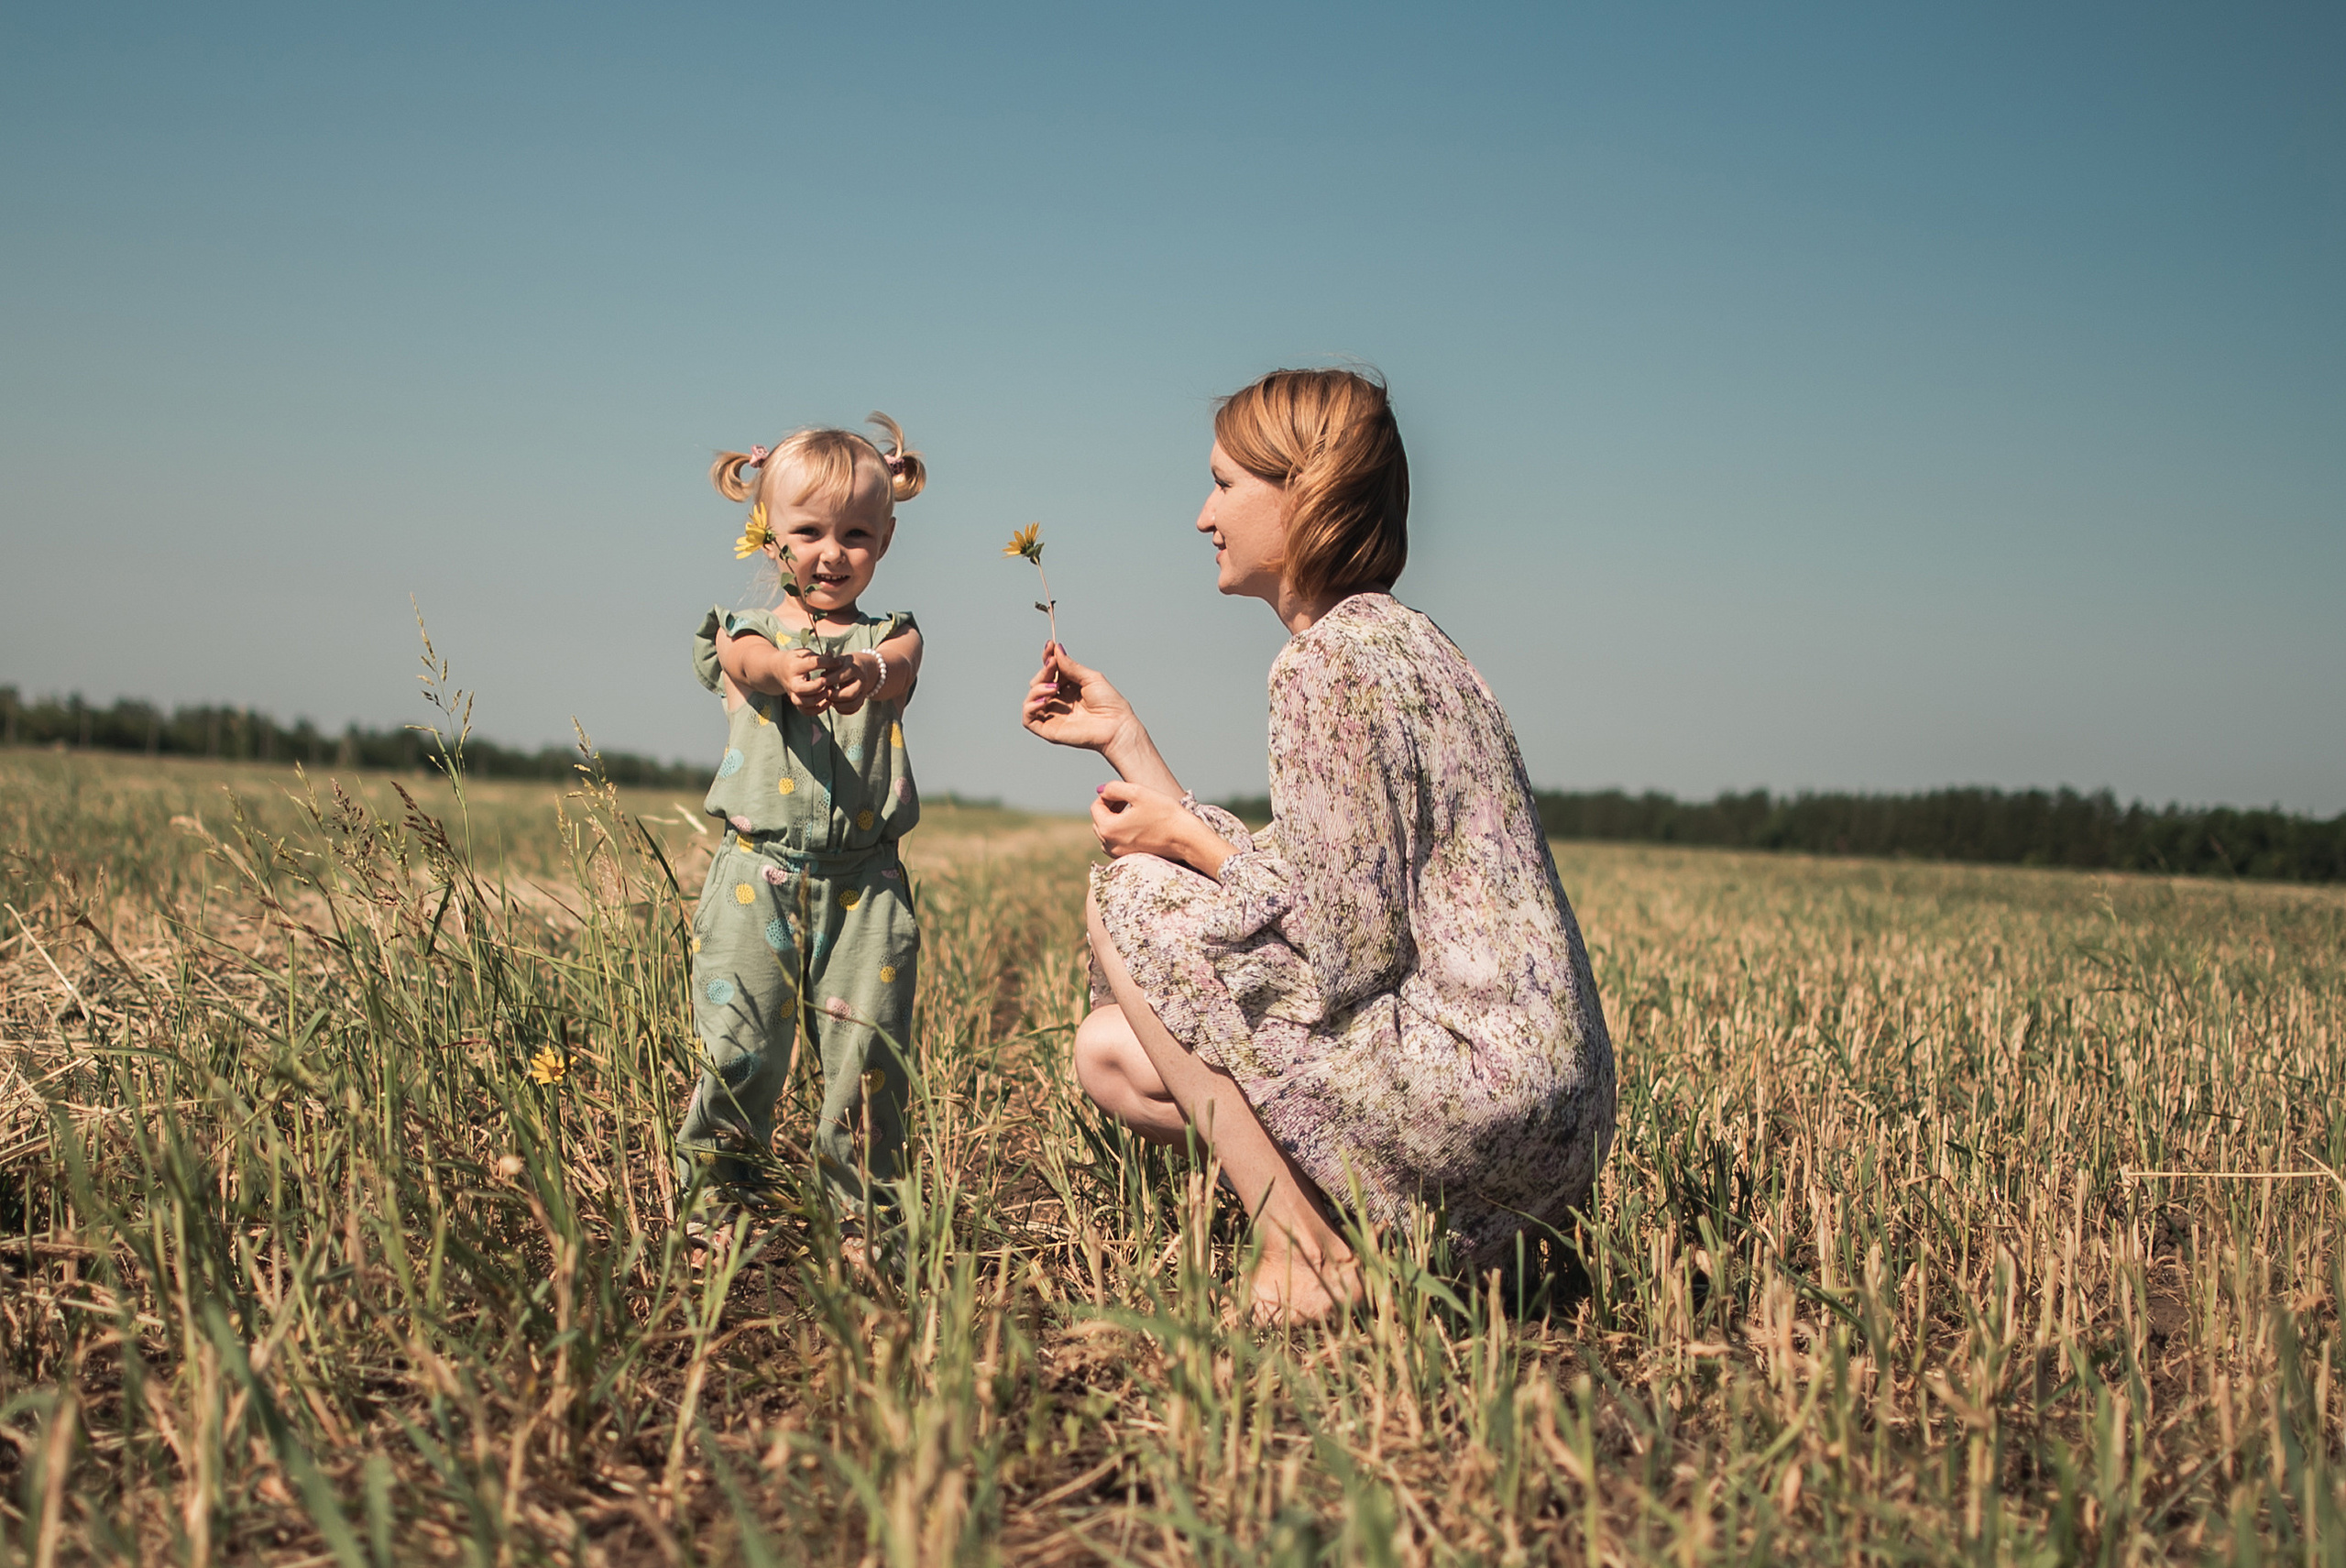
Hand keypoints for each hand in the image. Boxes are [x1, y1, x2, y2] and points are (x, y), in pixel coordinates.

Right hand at [778, 645, 834, 713]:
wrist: (778, 670)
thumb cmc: (796, 660)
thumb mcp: (804, 653)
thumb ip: (819, 657)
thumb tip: (836, 660)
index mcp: (794, 666)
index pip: (812, 664)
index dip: (827, 662)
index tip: (838, 662)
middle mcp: (791, 682)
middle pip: (801, 688)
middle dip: (816, 686)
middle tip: (827, 681)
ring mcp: (792, 694)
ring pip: (802, 702)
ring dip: (817, 699)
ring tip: (828, 692)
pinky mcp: (796, 702)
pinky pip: (805, 711)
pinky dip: (817, 710)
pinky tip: (827, 702)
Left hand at [826, 650, 878, 714]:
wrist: (861, 668)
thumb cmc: (843, 664)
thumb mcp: (836, 660)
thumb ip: (828, 666)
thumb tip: (822, 675)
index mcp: (854, 669)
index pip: (843, 676)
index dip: (831, 680)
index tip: (821, 682)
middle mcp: (861, 681)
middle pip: (850, 694)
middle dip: (835, 696)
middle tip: (825, 694)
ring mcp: (863, 692)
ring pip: (853, 704)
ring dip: (838, 705)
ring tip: (829, 700)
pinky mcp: (861, 700)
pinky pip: (853, 709)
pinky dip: (842, 709)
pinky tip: (834, 704)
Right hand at [1022, 643, 1136, 754]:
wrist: (1116, 726)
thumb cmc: (1110, 704)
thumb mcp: (1091, 678)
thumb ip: (1071, 666)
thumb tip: (1057, 650)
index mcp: (1069, 688)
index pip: (1050, 672)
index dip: (1047, 659)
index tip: (1049, 646)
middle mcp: (1059, 701)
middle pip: (1038, 682)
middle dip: (1044, 671)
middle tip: (1053, 665)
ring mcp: (1053, 715)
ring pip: (1031, 698)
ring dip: (1037, 688)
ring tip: (1054, 687)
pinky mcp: (1048, 730)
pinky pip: (1028, 718)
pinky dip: (1030, 707)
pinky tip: (1045, 700)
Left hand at [1092, 782, 1229, 877]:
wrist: (1186, 839)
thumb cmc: (1165, 814)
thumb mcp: (1138, 792)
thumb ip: (1114, 788)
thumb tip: (1102, 791)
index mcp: (1108, 829)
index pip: (1096, 806)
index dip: (1108, 795)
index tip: (1125, 792)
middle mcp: (1110, 845)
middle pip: (1099, 820)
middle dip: (1110, 807)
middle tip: (1130, 800)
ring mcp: (1120, 854)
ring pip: (1108, 832)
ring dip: (1116, 819)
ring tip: (1135, 811)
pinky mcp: (1130, 858)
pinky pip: (1118, 842)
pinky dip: (1123, 831)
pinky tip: (1140, 824)